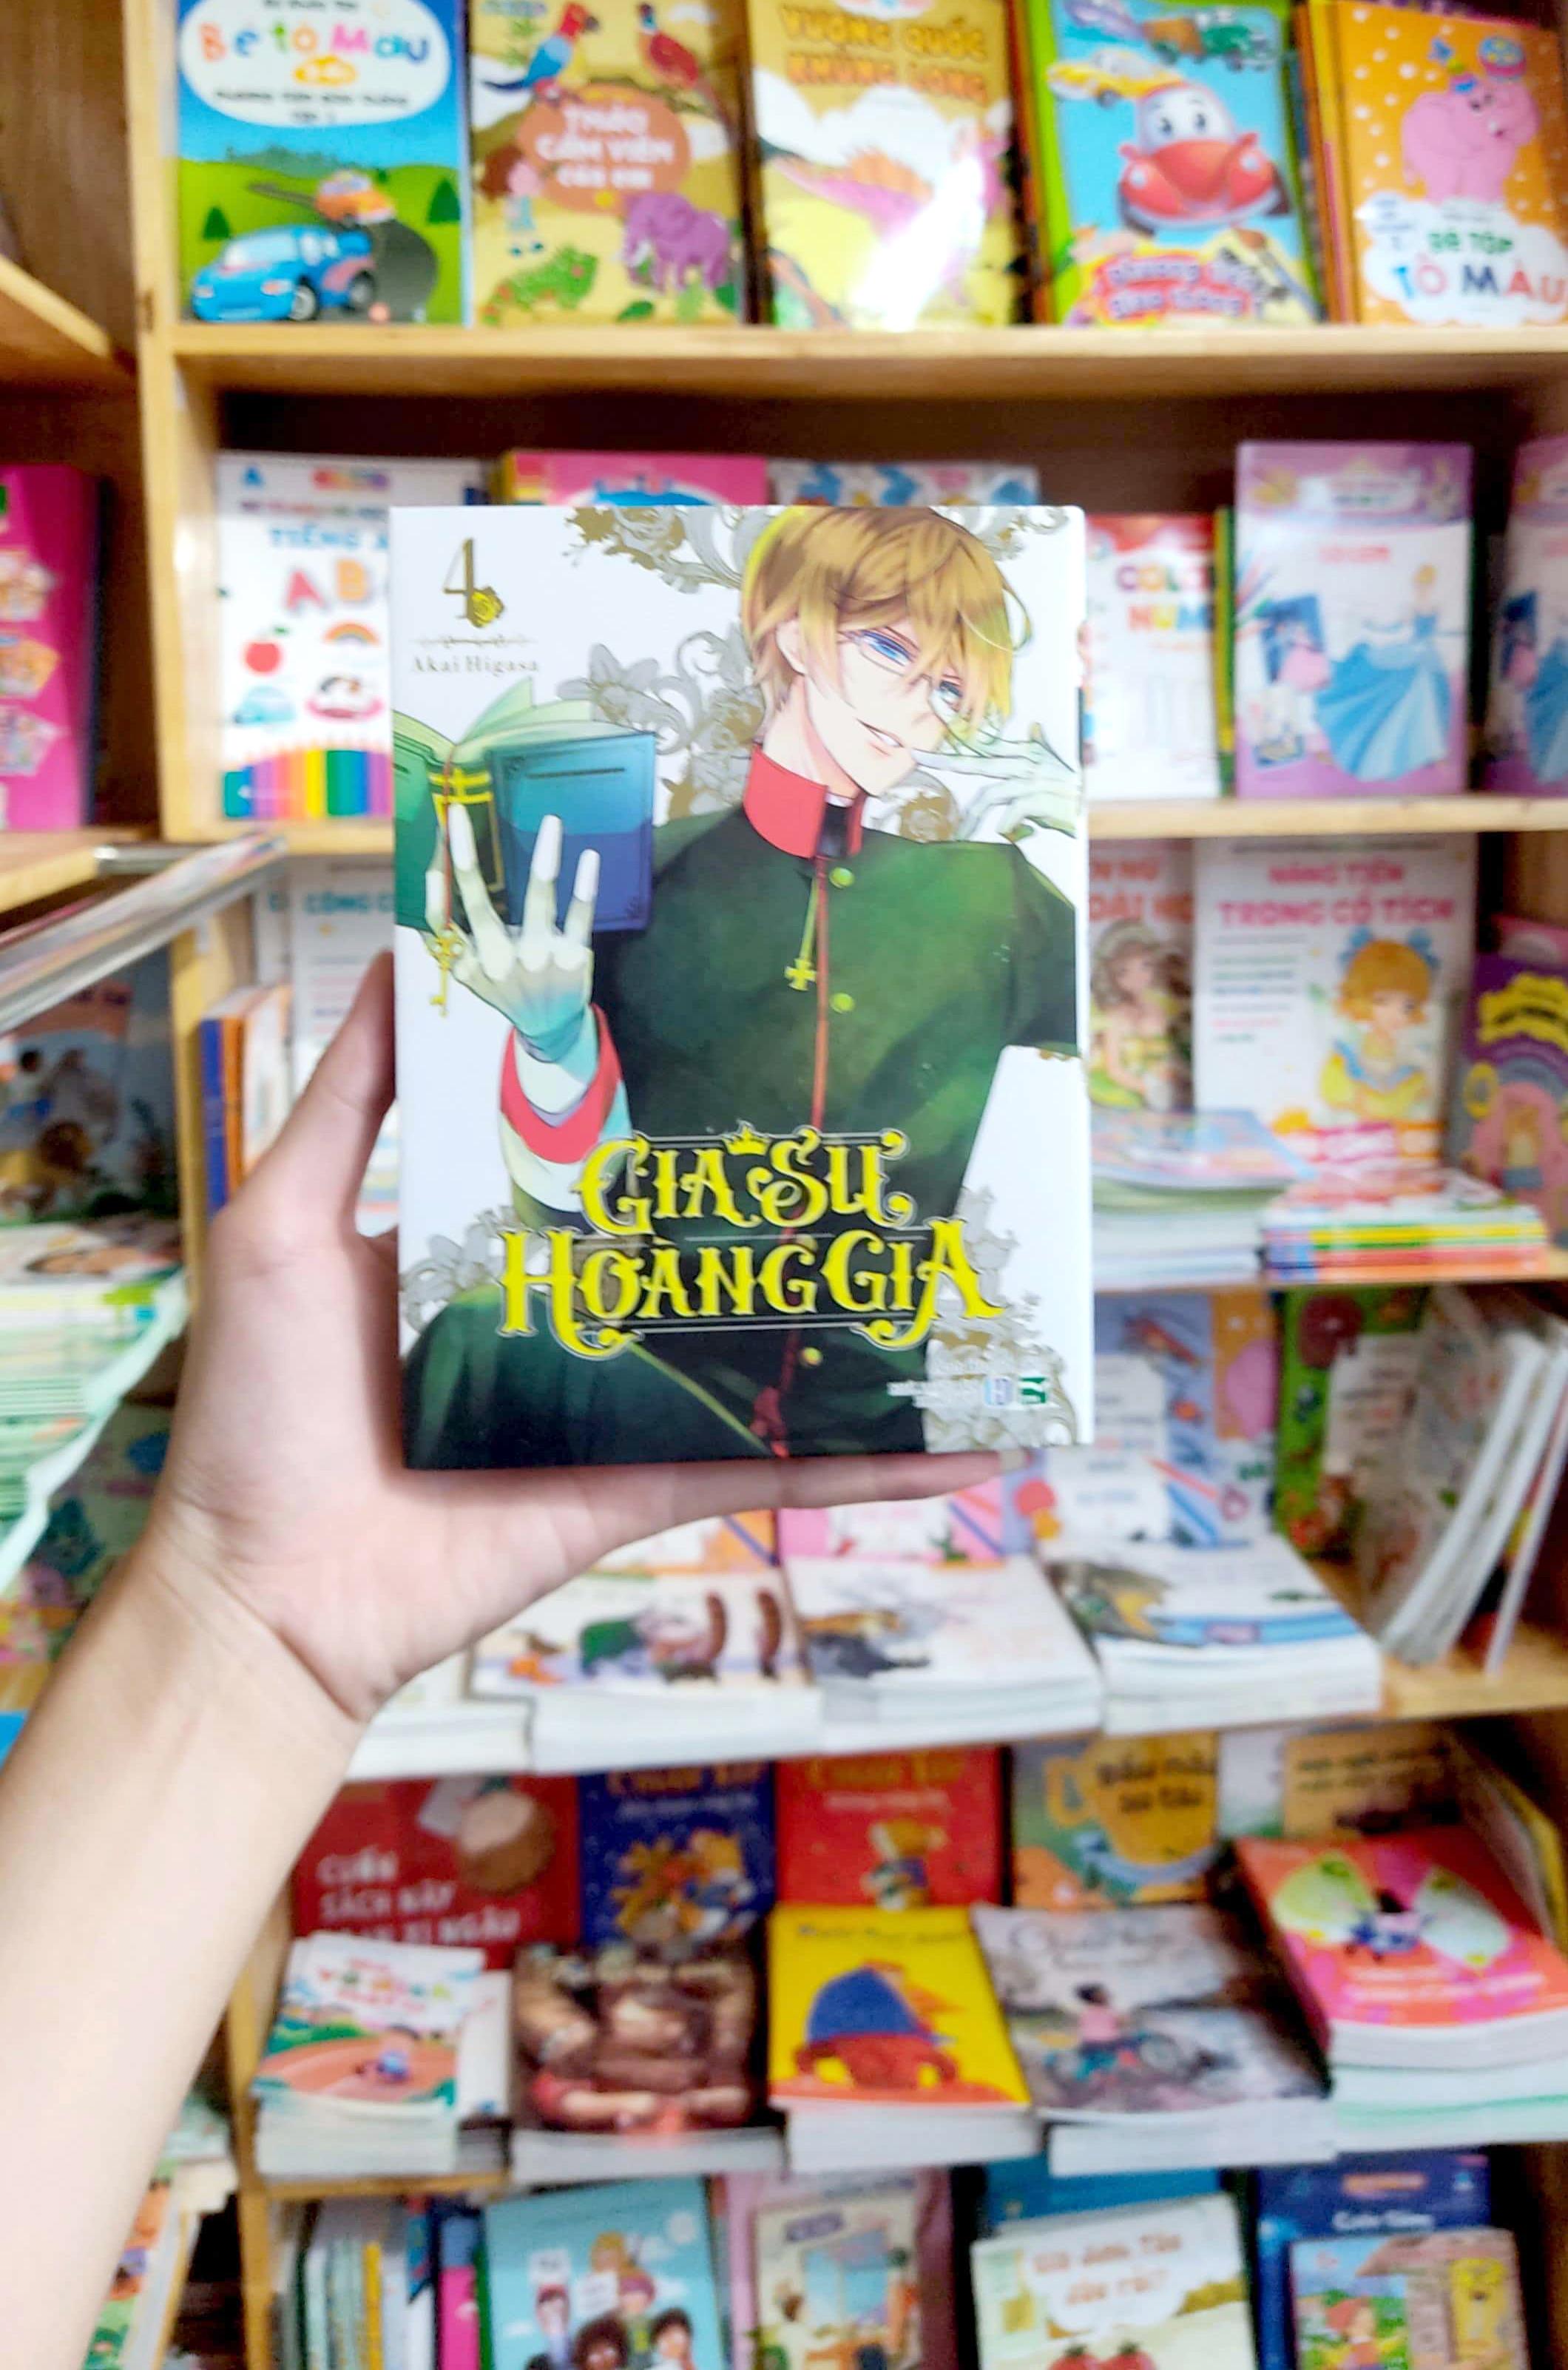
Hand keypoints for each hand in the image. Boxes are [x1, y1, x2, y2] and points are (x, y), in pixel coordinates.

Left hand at [150, 958, 997, 1725]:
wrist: (263, 1590)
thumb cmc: (260, 1402)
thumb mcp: (286, 1217)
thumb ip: (354, 1097)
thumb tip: (404, 951)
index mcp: (488, 1232)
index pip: (600, 1135)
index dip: (669, 1075)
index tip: (749, 1004)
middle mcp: (566, 1307)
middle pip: (702, 1233)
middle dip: (796, 1188)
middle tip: (900, 1115)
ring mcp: (616, 1399)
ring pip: (763, 1349)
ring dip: (869, 1327)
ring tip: (975, 1269)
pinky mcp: (641, 1485)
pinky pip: (767, 1467)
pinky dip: (868, 1461)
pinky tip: (967, 1435)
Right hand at [426, 805, 596, 1059]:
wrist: (550, 1028)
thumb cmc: (507, 985)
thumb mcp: (471, 972)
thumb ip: (449, 938)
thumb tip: (427, 881)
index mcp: (469, 963)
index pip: (440, 921)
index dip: (432, 887)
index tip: (431, 848)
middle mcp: (500, 961)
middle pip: (477, 905)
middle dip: (463, 858)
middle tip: (458, 816)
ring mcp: (540, 959)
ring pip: (539, 902)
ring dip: (544, 860)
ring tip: (552, 822)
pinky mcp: (574, 957)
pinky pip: (580, 916)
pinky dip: (585, 887)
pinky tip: (590, 857)